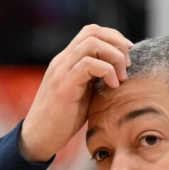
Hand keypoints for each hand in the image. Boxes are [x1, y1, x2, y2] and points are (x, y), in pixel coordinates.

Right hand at [20, 25, 132, 161]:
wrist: (39, 137)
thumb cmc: (63, 119)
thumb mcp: (84, 93)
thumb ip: (95, 79)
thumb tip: (121, 73)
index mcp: (67, 60)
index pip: (91, 32)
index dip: (114, 37)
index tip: (128, 53)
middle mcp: (63, 60)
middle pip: (93, 32)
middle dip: (117, 44)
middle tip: (128, 65)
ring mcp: (61, 71)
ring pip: (92, 44)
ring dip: (114, 57)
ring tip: (121, 77)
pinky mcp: (64, 85)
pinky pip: (88, 64)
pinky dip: (107, 71)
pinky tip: (113, 86)